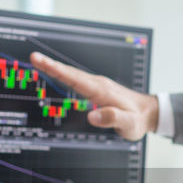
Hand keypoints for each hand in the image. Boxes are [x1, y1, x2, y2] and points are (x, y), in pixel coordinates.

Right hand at [30, 52, 158, 140]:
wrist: (148, 113)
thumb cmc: (138, 120)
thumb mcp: (128, 124)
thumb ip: (112, 119)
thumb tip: (92, 115)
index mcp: (102, 91)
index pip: (75, 79)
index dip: (57, 70)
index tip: (42, 61)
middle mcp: (98, 84)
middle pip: (70, 73)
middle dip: (51, 65)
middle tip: (33, 57)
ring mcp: (96, 85)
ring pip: (72, 75)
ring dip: (55, 68)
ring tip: (38, 61)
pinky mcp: (96, 89)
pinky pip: (76, 80)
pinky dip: (63, 75)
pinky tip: (54, 73)